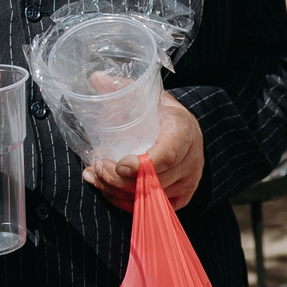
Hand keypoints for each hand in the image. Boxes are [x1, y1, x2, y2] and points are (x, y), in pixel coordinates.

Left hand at [83, 93, 205, 209]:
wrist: (186, 132)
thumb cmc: (163, 114)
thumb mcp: (148, 96)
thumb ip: (122, 88)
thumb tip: (96, 79)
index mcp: (184, 131)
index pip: (169, 155)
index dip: (143, 165)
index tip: (119, 164)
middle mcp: (191, 161)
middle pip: (153, 182)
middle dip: (118, 179)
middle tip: (97, 167)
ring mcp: (187, 183)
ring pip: (147, 198)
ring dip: (114, 190)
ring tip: (95, 175)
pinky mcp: (180, 199)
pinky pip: (148, 207)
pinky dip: (121, 201)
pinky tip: (103, 187)